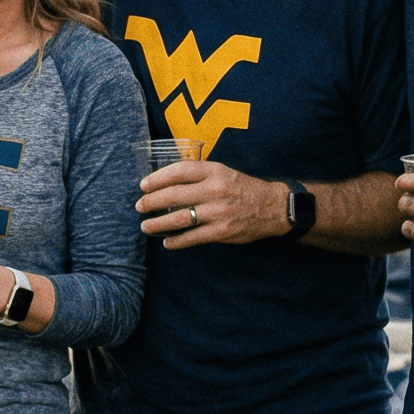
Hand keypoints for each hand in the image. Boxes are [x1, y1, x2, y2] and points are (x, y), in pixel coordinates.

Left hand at [136, 160, 282, 249]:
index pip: (178, 171)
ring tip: (146, 226)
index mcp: (214, 171)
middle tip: (140, 206)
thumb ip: (199, 175)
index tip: (143, 185)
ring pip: (179, 218)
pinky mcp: (221, 231)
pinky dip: (176, 241)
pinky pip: (192, 237)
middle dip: (151, 202)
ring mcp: (217, 211)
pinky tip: (167, 242)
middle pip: (173, 195)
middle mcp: (214, 189)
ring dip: (157, 224)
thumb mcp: (223, 172)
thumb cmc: (242, 188)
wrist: (272, 207)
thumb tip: (166, 183)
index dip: (157, 178)